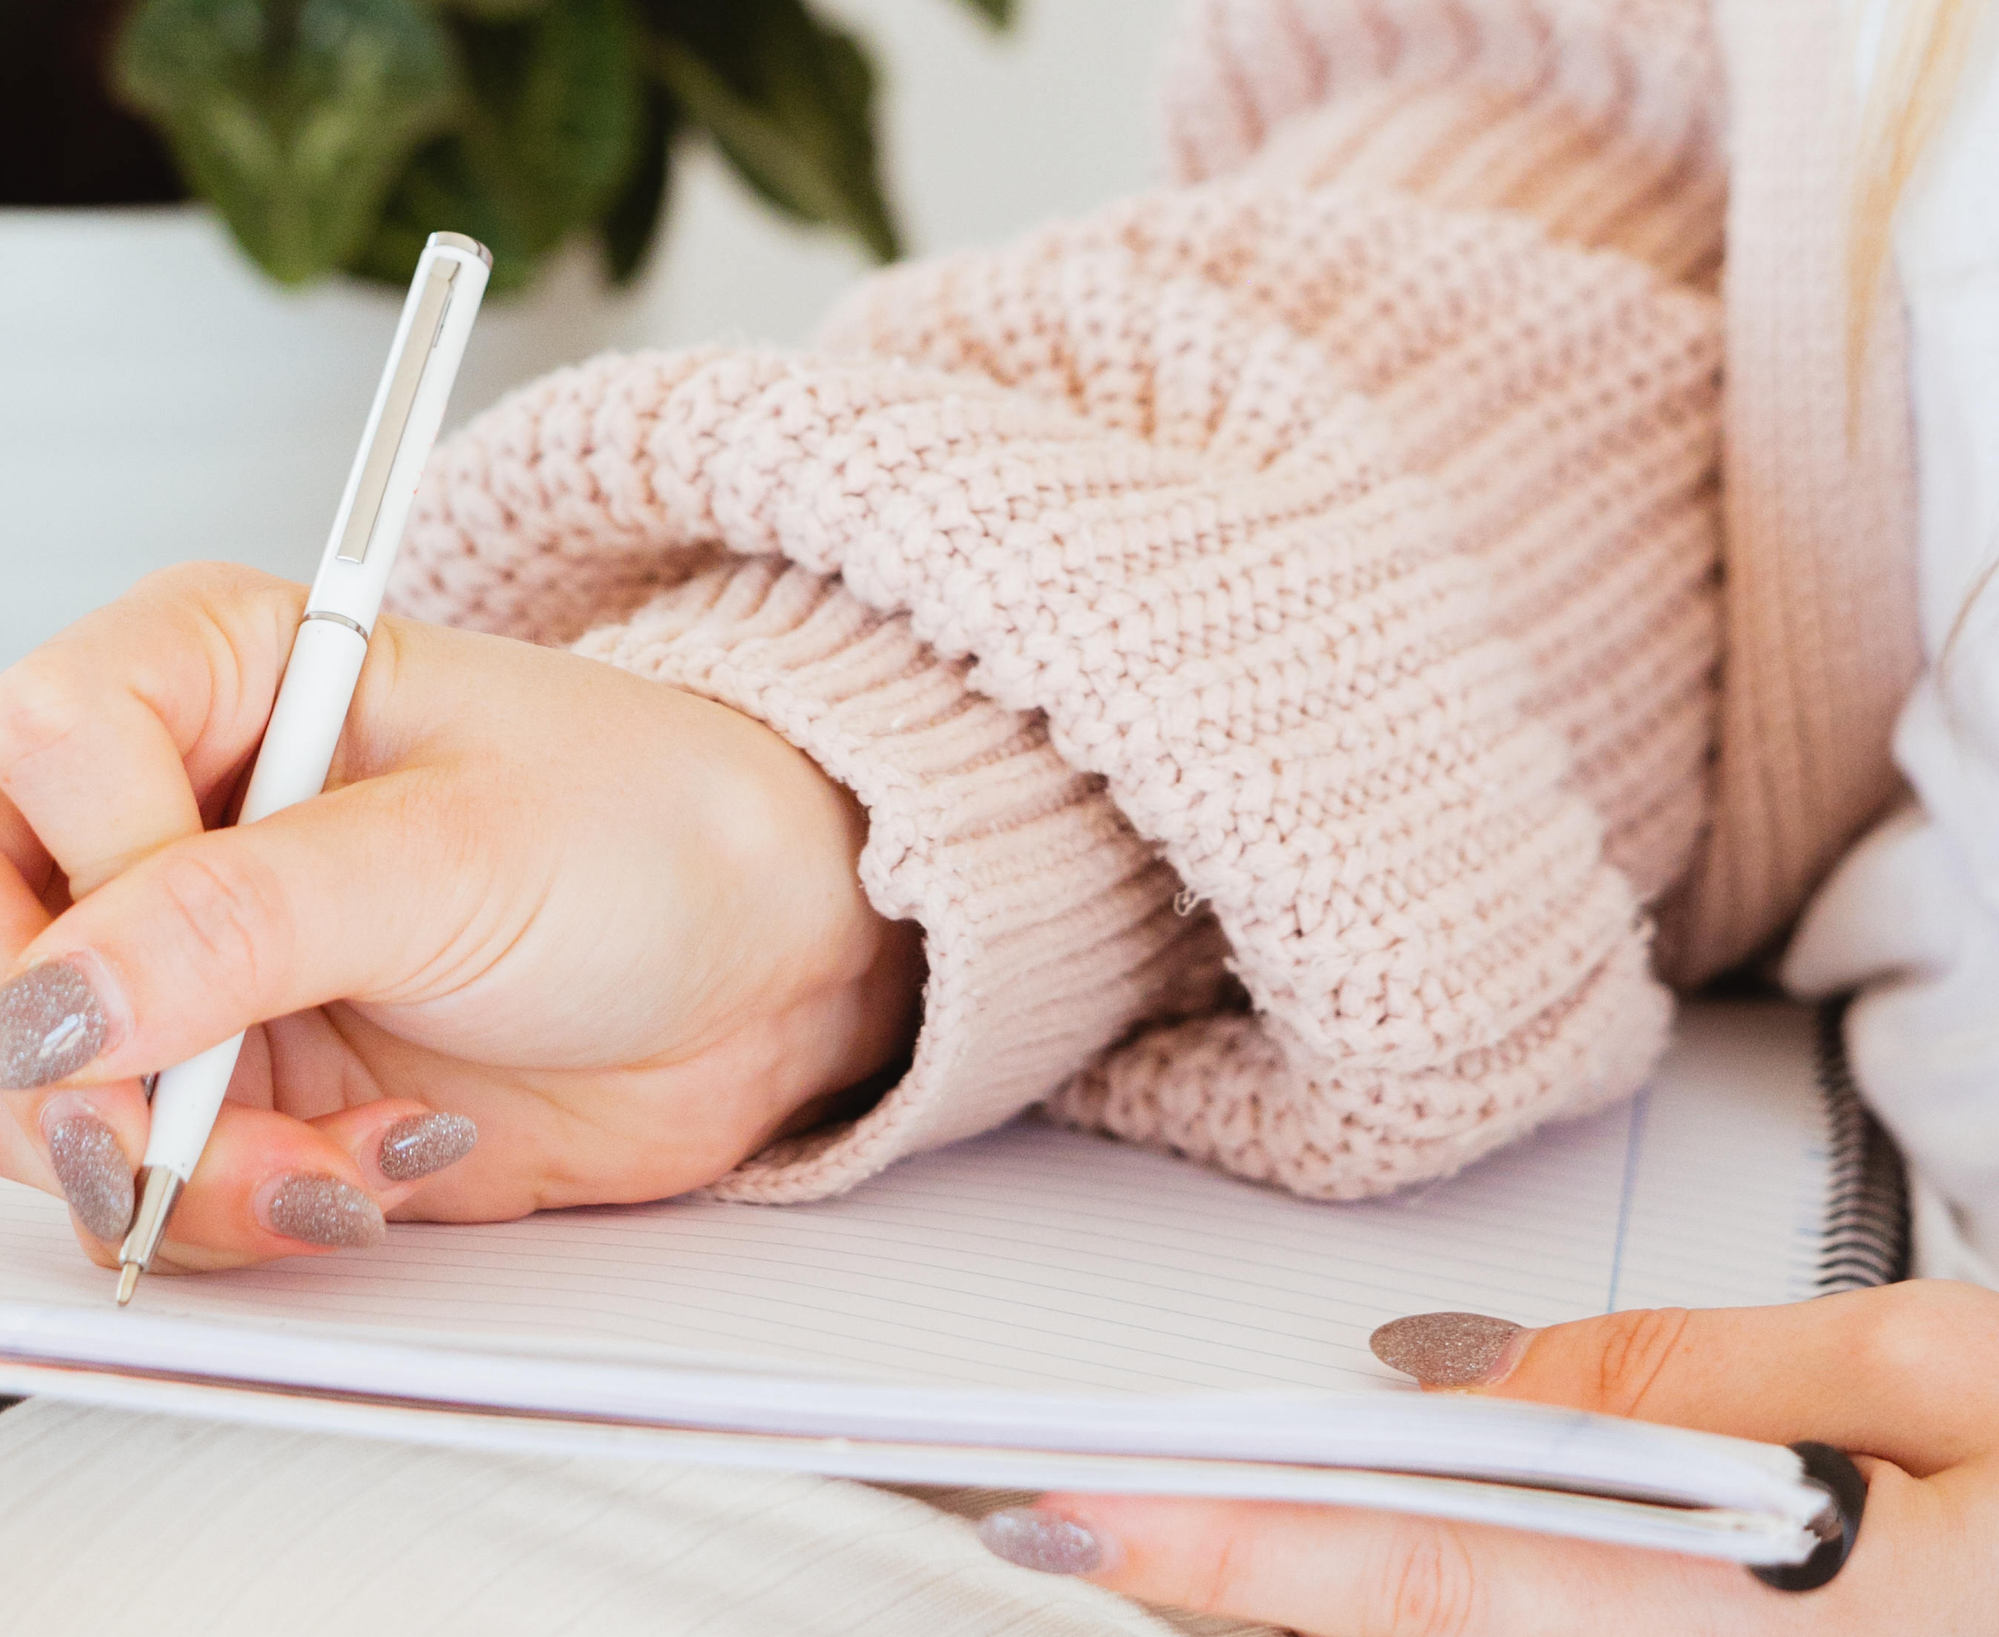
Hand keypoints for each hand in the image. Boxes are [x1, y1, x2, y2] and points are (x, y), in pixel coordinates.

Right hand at [0, 562, 921, 1270]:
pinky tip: (358, 1175)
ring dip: (152, 1159)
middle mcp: (149, 801)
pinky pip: (100, 1175)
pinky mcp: (203, 1083)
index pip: (25, 739)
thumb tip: (31, 1017)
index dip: (101, 865)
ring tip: (336, 1161)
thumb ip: (239, 922)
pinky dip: (209, 1210)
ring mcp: (162, 954)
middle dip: (49, 1047)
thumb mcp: (459, 854)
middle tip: (178, 1118)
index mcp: (206, 665)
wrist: (755, 973)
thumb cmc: (647, 838)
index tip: (232, 946)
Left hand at [975, 1280, 1998, 1633]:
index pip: (1451, 1592)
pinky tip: (1423, 1582)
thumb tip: (1485, 1387)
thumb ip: (1703, 1384)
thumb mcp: (1962, 1380)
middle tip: (1102, 1516)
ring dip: (1355, 1619)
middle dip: (1266, 1601)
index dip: (1243, 1559)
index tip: (1081, 1519)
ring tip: (1221, 1540)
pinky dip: (1470, 1625)